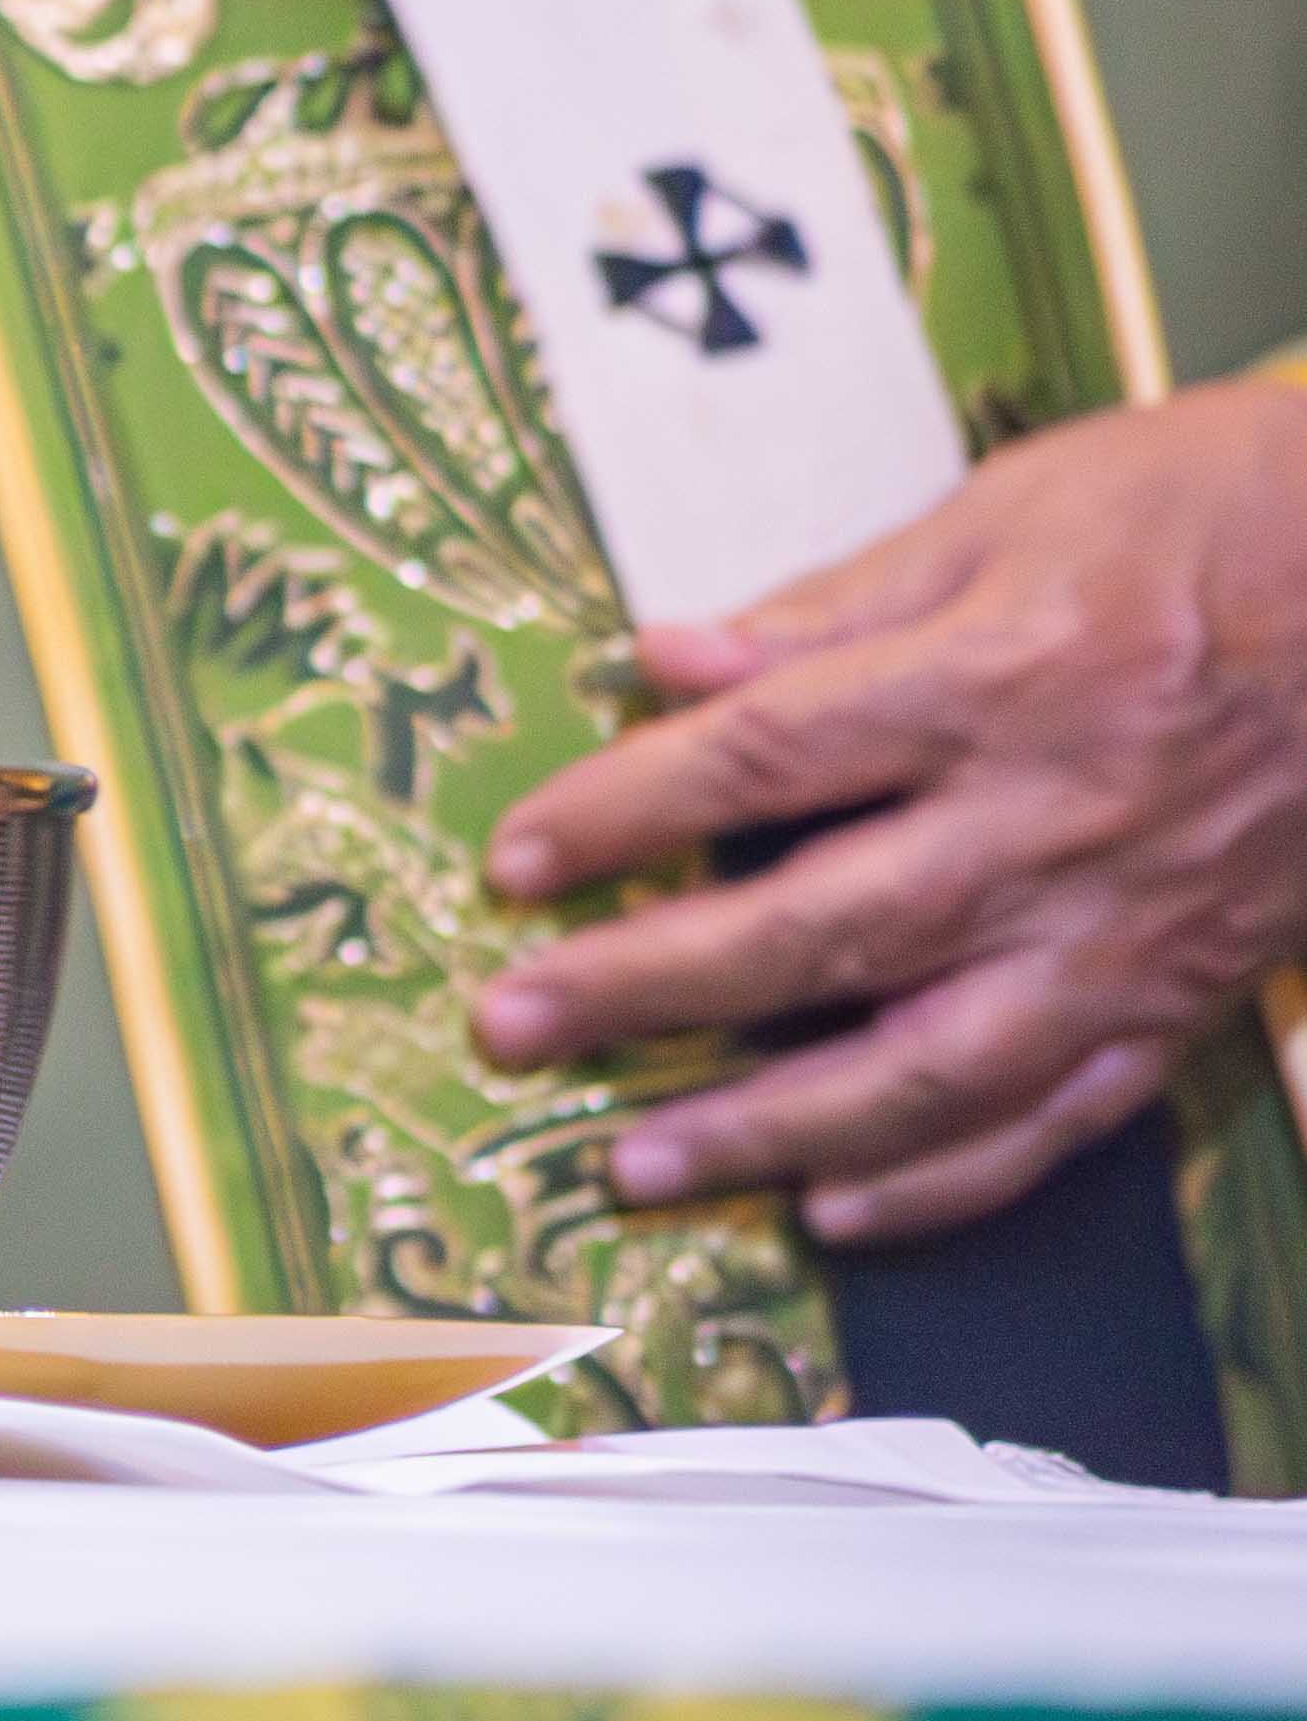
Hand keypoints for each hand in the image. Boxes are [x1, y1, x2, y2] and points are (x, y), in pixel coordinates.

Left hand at [470, 376, 1306, 1245]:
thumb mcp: (1009, 508)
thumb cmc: (1210, 512)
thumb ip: (830, 604)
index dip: (625, 813)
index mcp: (998, 681)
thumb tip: (662, 656)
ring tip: (634, 1164)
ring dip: (768, 1130)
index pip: (766, 758)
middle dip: (648, 990)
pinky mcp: (1186, 997)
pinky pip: (1057, 1121)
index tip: (513, 861)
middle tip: (511, 1026)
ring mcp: (1125, 932)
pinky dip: (944, 1182)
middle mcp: (1054, 826)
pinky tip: (838, 1212)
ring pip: (927, 1066)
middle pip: (819, 930)